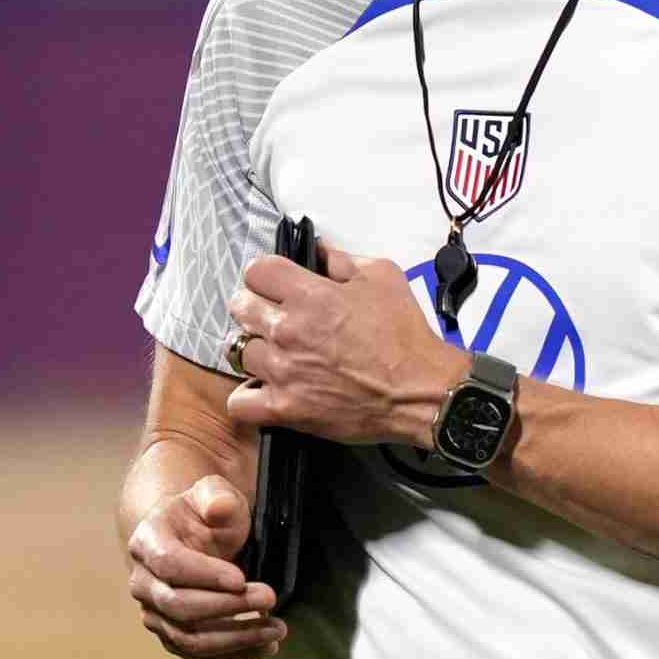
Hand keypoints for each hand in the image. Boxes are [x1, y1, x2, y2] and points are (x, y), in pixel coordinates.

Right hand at [126, 475, 285, 658]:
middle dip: (227, 606)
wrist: (189, 538)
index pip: (169, 563)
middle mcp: (143, 582)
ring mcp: (154, 613)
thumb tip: (218, 509)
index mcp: (147, 541)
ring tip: (276, 629)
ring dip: (235, 638)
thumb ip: (216, 495)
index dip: (204, 574)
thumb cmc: (203, 516)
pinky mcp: (171, 635)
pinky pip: (198, 655)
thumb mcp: (213, 493)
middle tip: (269, 597)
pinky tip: (265, 647)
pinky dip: (233, 656)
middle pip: (178, 606)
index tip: (241, 578)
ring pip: (188, 638)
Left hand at [225, 243, 467, 448]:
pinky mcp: (285, 407)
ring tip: (273, 354)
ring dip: (255, 350)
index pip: (257, 271)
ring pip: (237, 351)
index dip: (266, 274)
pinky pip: (240, 403)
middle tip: (272, 316)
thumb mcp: (382, 276)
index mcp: (309, 294)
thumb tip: (319, 250)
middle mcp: (288, 330)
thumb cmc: (405, 336)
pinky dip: (247, 397)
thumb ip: (342, 259)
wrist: (421, 390)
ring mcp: (283, 370)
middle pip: (239, 306)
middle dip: (254, 306)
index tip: (275, 284)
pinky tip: (263, 390)